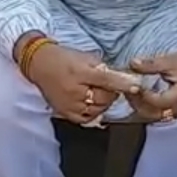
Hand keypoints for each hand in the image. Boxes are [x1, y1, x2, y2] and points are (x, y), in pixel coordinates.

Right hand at [22, 41, 143, 123]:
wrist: (39, 65)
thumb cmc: (64, 59)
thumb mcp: (85, 57)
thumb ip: (103, 68)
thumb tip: (123, 78)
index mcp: (80, 72)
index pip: (106, 80)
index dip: (123, 83)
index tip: (136, 87)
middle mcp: (74, 91)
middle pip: (104, 97)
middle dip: (111, 92)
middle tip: (107, 84)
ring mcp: (70, 105)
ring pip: (98, 109)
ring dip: (103, 102)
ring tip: (97, 92)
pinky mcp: (66, 114)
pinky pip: (87, 118)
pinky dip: (94, 112)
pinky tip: (91, 103)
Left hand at [128, 44, 176, 121]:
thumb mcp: (171, 60)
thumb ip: (151, 64)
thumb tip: (132, 63)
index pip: (158, 101)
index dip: (143, 95)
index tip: (132, 85)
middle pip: (153, 113)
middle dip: (137, 102)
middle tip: (126, 89)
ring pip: (152, 116)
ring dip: (139, 106)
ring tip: (129, 92)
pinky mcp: (174, 112)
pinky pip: (156, 114)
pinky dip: (145, 107)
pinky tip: (137, 97)